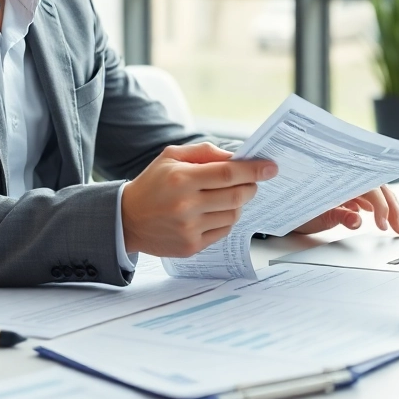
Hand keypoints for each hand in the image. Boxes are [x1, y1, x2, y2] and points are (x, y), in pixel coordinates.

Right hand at [121, 143, 276, 257]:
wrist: (127, 219)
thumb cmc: (153, 183)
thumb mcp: (171, 156)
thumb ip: (205, 153)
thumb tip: (237, 158)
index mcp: (181, 178)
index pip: (228, 173)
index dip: (254, 170)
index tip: (271, 167)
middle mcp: (186, 205)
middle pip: (237, 196)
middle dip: (251, 187)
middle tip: (251, 182)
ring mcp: (189, 229)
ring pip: (234, 215)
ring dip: (238, 204)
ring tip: (224, 197)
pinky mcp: (191, 246)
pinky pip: (223, 231)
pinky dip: (225, 220)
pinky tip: (212, 213)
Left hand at [291, 185, 398, 234]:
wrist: (279, 206)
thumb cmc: (293, 207)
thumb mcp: (314, 216)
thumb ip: (337, 216)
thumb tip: (357, 220)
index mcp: (339, 178)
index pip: (369, 188)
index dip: (380, 205)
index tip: (382, 224)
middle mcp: (345, 178)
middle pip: (378, 188)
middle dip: (392, 208)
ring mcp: (346, 184)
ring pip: (376, 192)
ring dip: (389, 207)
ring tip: (397, 225)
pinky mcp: (345, 194)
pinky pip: (366, 196)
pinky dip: (377, 207)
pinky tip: (378, 217)